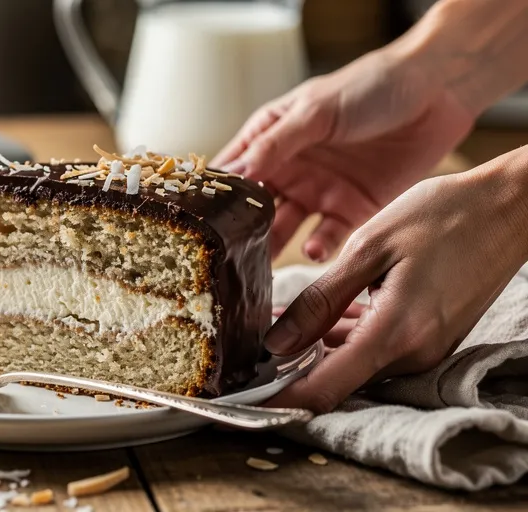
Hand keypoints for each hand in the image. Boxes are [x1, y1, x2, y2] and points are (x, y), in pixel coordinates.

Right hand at [211, 50, 475, 260]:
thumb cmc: (370, 87)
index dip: (214, 195)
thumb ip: (276, 143)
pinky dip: (318, 247)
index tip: (200, 221)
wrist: (435, 93)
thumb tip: (236, 173)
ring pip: (283, 228)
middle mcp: (287, 170)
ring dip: (273, 246)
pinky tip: (315, 250)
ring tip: (263, 266)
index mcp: (269, 139)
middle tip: (228, 255)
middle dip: (240, 231)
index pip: (230, 171)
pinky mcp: (350, 211)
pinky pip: (327, 237)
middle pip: (252, 207)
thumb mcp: (315, 110)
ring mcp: (316, 192)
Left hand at [262, 150, 527, 412]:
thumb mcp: (369, 248)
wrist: (511, 207)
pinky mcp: (427, 335)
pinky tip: (309, 314)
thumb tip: (276, 344)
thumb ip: (321, 300)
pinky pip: (372, 345)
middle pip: (334, 378)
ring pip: (351, 360)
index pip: (324, 389)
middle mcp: (411, 353)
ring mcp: (423, 347)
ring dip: (311, 348)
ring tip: (265, 323)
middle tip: (241, 349)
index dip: (277, 401)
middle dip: (287, 369)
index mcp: (395, 334)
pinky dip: (339, 335)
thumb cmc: (444, 216)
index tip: (238, 402)